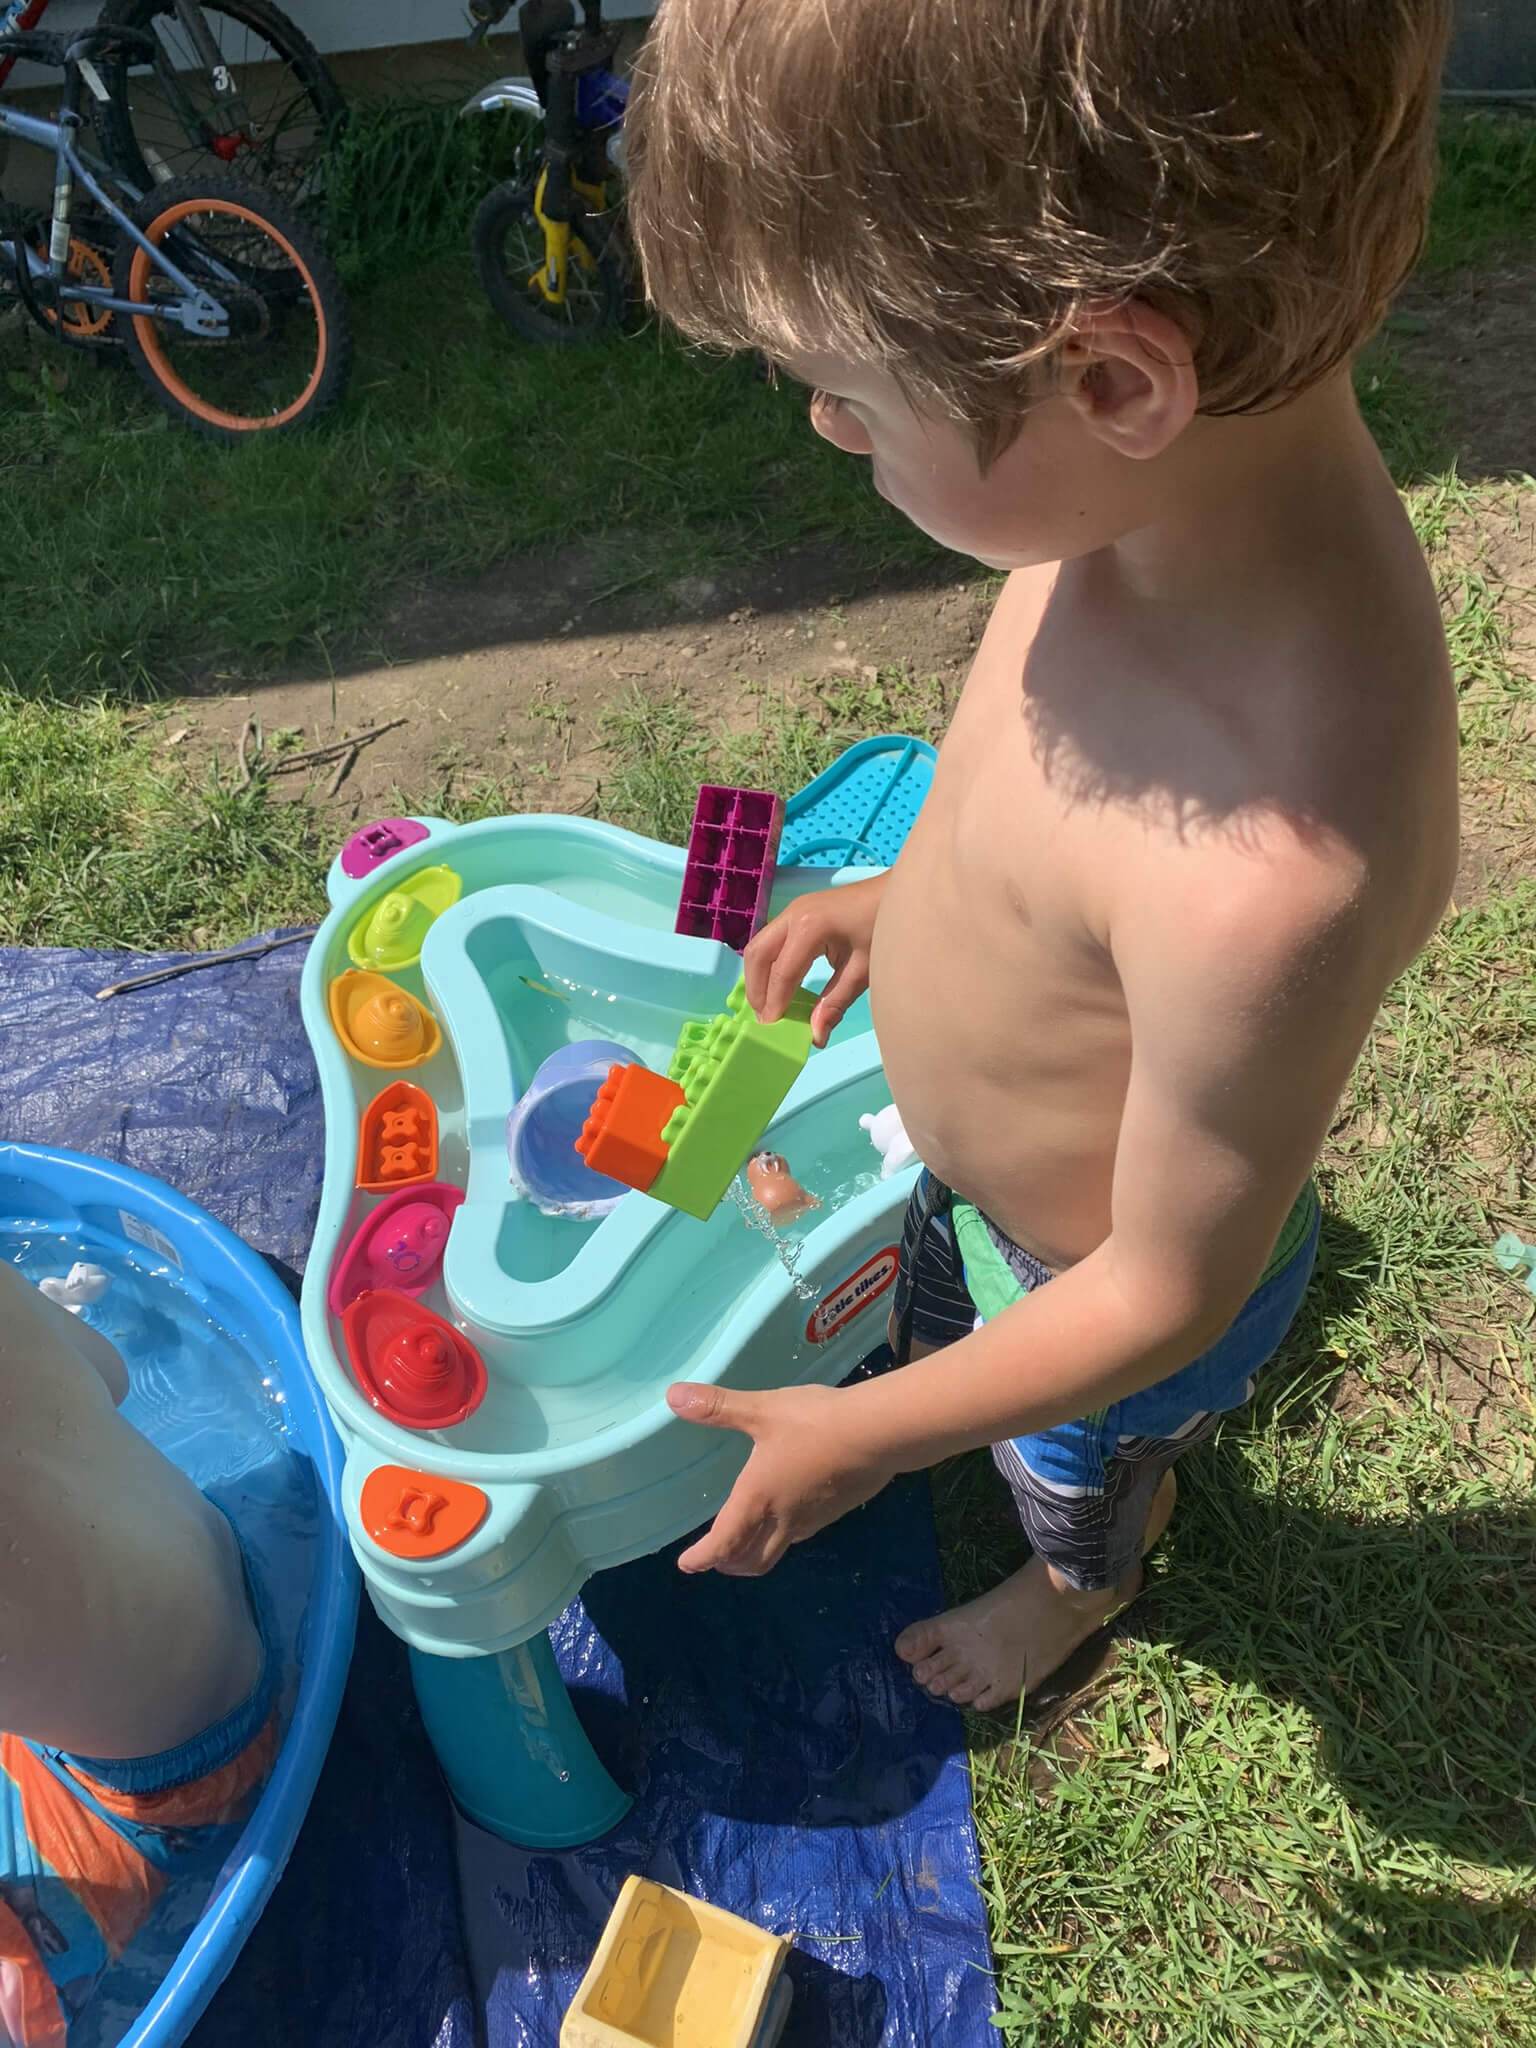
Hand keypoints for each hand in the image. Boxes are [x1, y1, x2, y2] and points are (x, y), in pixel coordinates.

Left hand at [666, 1380, 893, 1573]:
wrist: (878, 1435)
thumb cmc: (814, 1424)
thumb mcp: (763, 1411)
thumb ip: (718, 1406)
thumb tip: (673, 1396)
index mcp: (757, 1499)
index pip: (723, 1543)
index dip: (702, 1558)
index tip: (687, 1565)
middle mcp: (782, 1519)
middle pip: (753, 1560)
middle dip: (730, 1563)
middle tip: (716, 1559)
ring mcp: (812, 1518)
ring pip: (778, 1550)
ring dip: (757, 1554)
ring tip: (747, 1540)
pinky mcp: (836, 1511)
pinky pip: (801, 1534)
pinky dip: (783, 1536)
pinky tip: (789, 1513)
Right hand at [744, 874, 885, 1046]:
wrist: (899, 895)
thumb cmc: (886, 928)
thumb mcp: (863, 971)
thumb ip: (835, 1003)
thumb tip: (816, 1037)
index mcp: (810, 926)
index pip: (782, 972)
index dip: (775, 1003)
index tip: (771, 1029)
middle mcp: (793, 914)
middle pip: (758, 955)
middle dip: (756, 990)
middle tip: (764, 1020)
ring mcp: (793, 910)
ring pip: (759, 946)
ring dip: (758, 977)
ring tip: (767, 1007)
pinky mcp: (797, 912)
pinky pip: (770, 940)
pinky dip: (767, 965)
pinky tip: (778, 986)